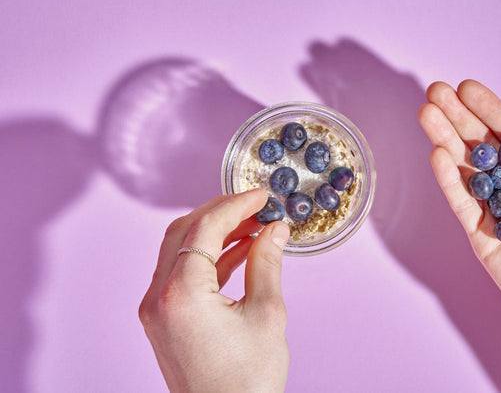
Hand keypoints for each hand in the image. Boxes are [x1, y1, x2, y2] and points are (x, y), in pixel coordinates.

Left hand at [139, 188, 289, 392]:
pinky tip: (241, 251)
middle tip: (256, 206)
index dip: (235, 205)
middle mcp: (159, 297)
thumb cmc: (247, 382)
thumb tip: (275, 230)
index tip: (261, 195)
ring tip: (254, 227)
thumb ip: (267, 263)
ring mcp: (157, 308)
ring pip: (180, 249)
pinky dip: (210, 258)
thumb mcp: (266, 315)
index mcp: (181, 295)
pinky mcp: (164, 318)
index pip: (204, 228)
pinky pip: (183, 273)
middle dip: (222, 212)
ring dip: (216, 233)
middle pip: (185, 231)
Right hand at [418, 80, 500, 390]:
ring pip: (465, 168)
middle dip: (457, 117)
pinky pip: (461, 201)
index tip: (466, 87)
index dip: (488, 109)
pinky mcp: (478, 233)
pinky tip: (437, 153)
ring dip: (445, 139)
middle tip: (434, 91)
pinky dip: (448, 178)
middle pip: (480, 144)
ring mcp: (493, 208)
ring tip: (425, 113)